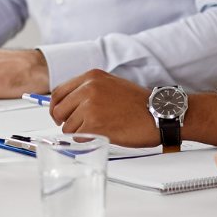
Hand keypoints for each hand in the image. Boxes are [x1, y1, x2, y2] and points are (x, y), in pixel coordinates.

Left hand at [51, 71, 216, 146]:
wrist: (160, 113)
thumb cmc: (139, 103)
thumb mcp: (110, 84)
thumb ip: (88, 89)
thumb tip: (69, 102)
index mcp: (90, 77)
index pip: (58, 92)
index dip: (56, 106)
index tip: (59, 114)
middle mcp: (88, 89)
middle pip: (59, 109)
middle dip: (65, 121)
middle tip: (76, 126)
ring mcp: (90, 107)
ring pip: (68, 126)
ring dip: (79, 132)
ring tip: (97, 130)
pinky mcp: (96, 125)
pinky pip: (79, 137)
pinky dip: (86, 140)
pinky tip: (101, 135)